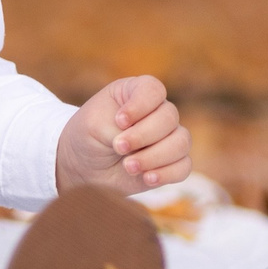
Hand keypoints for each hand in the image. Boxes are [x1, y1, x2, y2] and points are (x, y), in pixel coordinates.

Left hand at [55, 75, 191, 194]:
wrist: (84, 165)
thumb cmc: (88, 136)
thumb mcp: (93, 125)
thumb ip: (119, 128)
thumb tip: (147, 146)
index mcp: (136, 92)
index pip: (153, 90)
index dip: (140, 106)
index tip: (119, 121)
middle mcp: (157, 111)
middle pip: (169, 117)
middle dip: (143, 135)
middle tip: (118, 147)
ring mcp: (168, 137)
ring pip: (181, 143)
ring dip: (154, 157)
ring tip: (128, 166)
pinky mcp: (171, 162)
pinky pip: (184, 167)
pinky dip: (166, 174)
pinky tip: (146, 178)